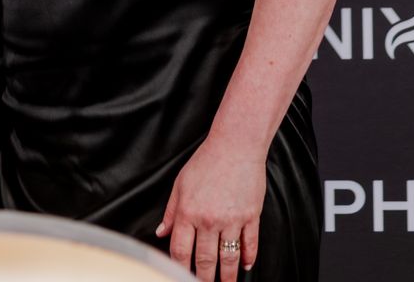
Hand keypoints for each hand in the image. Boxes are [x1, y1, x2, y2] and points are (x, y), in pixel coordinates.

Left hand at [158, 135, 264, 279]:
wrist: (235, 146)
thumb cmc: (206, 162)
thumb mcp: (180, 185)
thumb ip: (172, 212)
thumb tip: (162, 232)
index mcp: (188, 212)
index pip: (181, 250)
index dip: (180, 268)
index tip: (181, 276)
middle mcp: (209, 219)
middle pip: (205, 260)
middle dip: (204, 278)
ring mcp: (232, 220)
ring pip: (228, 258)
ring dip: (227, 276)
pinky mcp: (251, 217)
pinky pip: (250, 244)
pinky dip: (248, 258)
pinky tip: (246, 266)